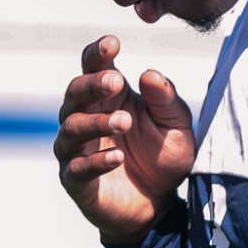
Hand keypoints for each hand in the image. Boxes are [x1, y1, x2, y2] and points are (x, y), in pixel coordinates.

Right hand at [55, 34, 195, 243]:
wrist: (159, 205)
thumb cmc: (163, 156)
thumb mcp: (176, 125)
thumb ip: (165, 99)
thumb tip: (150, 74)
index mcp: (108, 97)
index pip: (93, 67)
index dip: (97, 53)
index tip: (112, 43)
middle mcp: (85, 117)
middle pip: (74, 92)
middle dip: (92, 84)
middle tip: (116, 82)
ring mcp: (77, 149)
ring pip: (71, 128)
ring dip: (96, 122)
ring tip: (124, 122)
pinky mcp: (77, 180)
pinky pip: (77, 168)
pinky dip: (95, 161)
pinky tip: (117, 157)